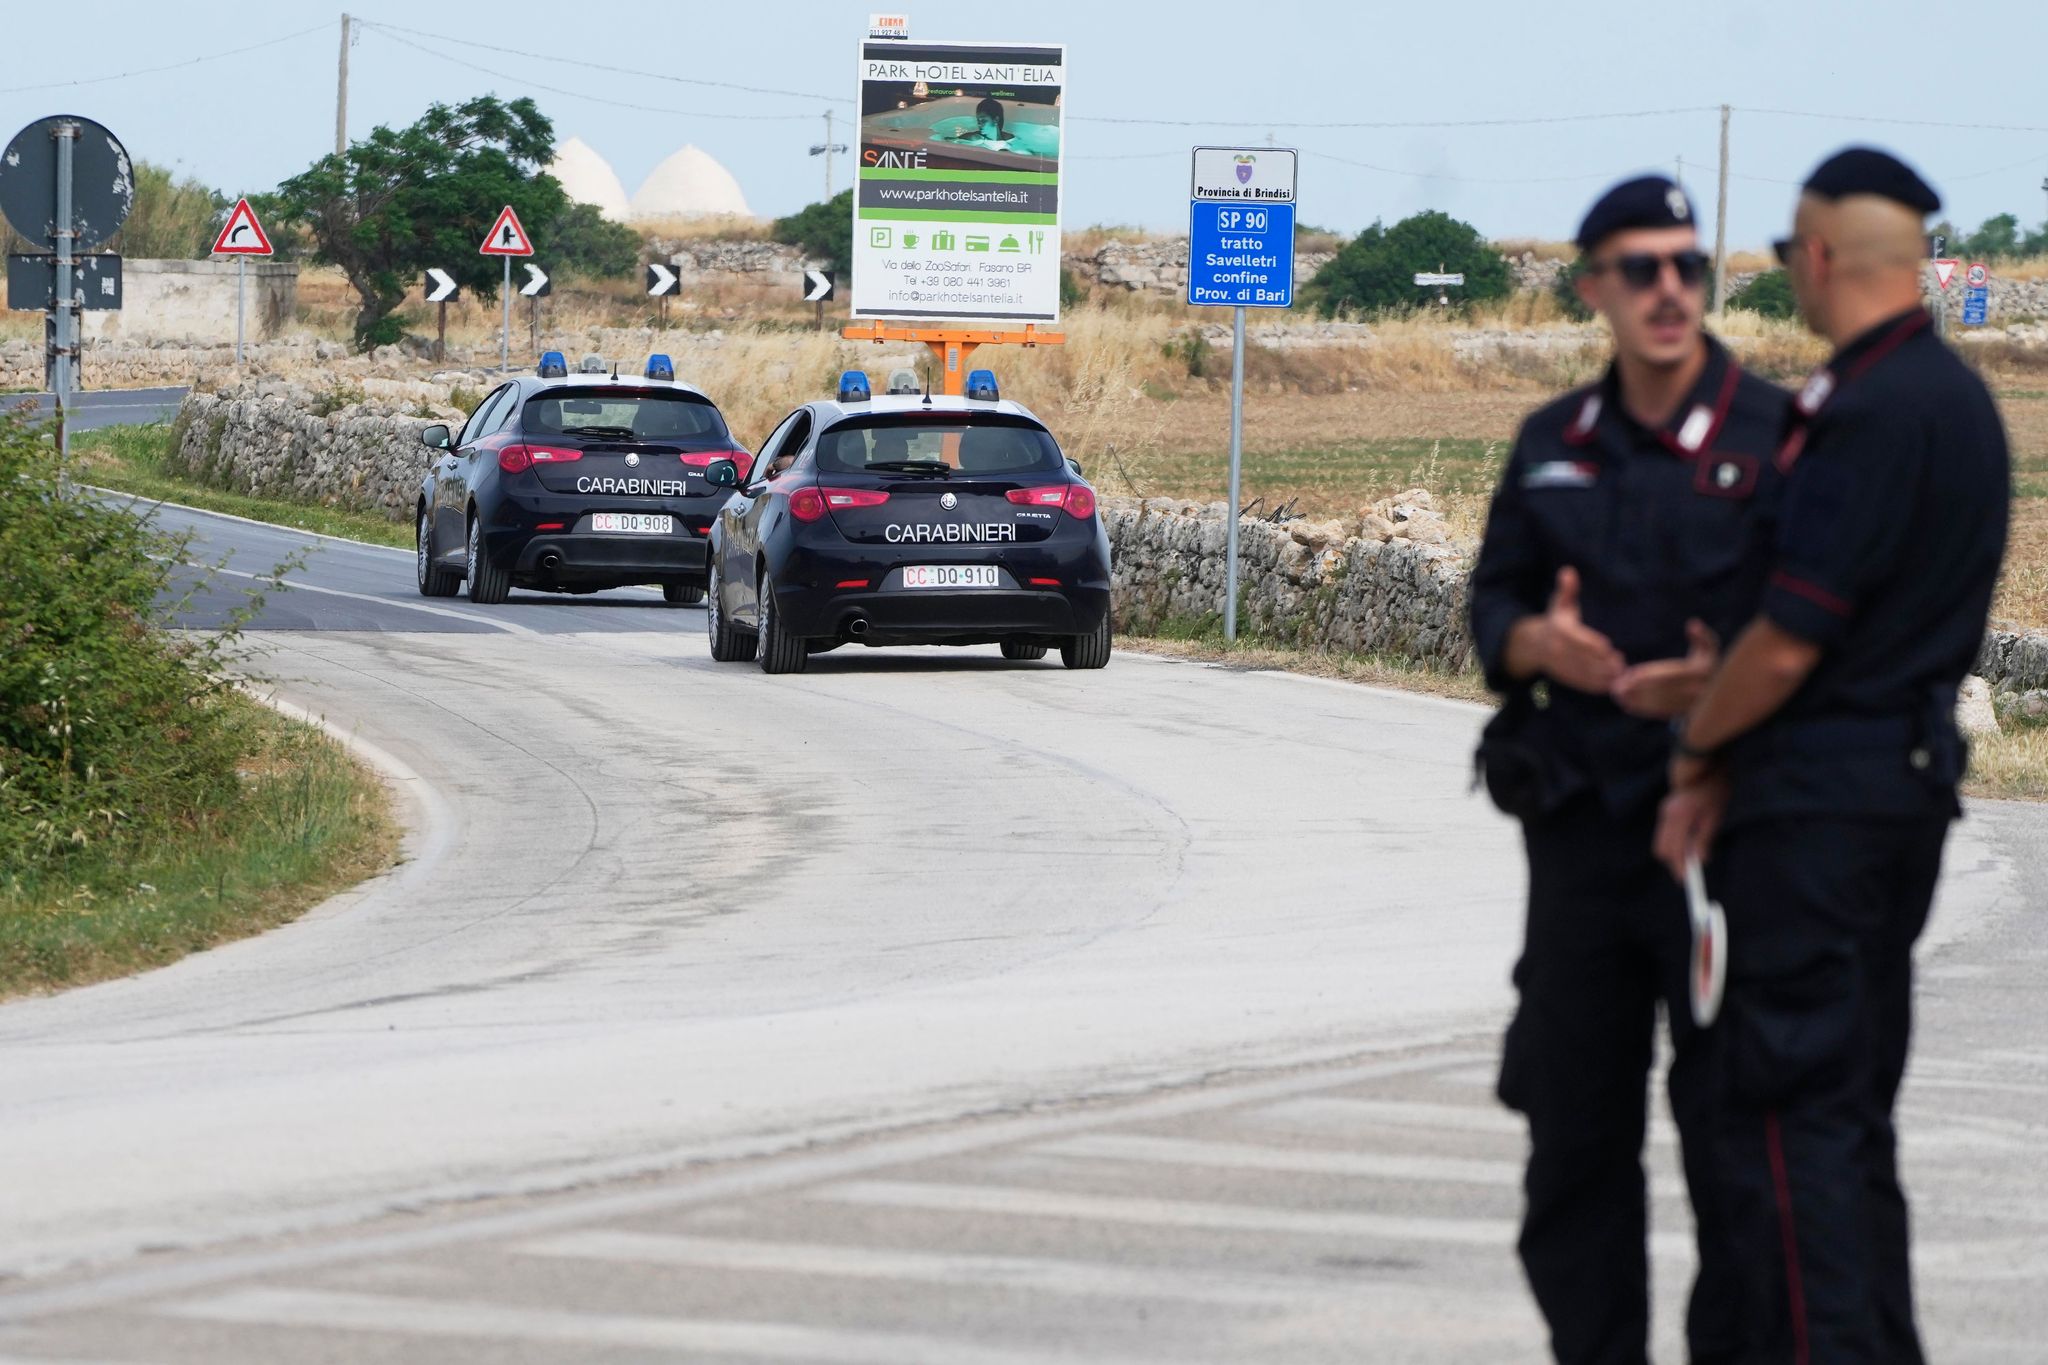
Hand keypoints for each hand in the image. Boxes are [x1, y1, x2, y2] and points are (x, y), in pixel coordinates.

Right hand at [1535, 566, 1624, 694]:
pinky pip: (1579, 683)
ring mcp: (1559, 665)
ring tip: (1620, 675)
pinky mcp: (1563, 677)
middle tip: (1622, 664)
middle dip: (1602, 663)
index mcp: (1559, 630)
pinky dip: (1594, 686)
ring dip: (1601, 677)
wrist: (1532, 645)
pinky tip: (1610, 684)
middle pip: (1581, 658)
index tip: (1609, 647)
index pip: (1577, 639)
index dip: (1592, 644)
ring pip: (1582, 673)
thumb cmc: (1555, 620)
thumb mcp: (1558, 603)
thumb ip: (1567, 589)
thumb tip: (1568, 571)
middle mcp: (1556, 649)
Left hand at [1611, 620, 1720, 718]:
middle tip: (1617, 686)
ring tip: (1618, 695)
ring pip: (1659, 704)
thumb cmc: (1707, 664)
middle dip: (1638, 689)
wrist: (1719, 693)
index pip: (1670, 675)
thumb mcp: (1708, 648)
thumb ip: (1701, 636)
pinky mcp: (1682, 715)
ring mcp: (1690, 705)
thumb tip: (1693, 623)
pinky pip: (1660, 712)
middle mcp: (1698, 691)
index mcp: (1701, 672)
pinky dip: (1643, 709)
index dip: (1649, 674)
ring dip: (1636, 700)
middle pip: (1662, 691)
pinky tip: (1627, 705)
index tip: (1630, 673)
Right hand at [1656, 766, 1729, 881]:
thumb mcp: (1716, 815)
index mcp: (1679, 816)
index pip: (1672, 850)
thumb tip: (1699, 860)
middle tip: (1690, 871)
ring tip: (1694, 855)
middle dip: (1674, 862)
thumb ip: (1704, 838)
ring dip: (1676, 852)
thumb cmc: (1714, 787)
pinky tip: (1690, 841)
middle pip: (1662, 849)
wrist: (1703, 763)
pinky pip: (1666, 834)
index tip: (1686, 881)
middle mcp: (1666, 815)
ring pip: (1663, 842)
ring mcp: (1664, 811)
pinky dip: (1675, 842)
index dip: (1678, 867)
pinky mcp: (1666, 810)